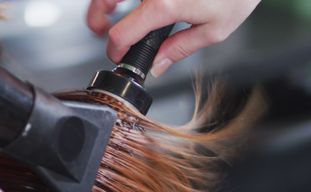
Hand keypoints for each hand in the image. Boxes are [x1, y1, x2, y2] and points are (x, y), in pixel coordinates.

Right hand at [87, 0, 259, 76]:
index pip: (122, 32)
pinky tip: (133, 0)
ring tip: (111, 9)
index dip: (116, 49)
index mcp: (163, 3)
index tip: (119, 55)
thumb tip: (160, 65)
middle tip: (98, 27)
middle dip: (96, 15)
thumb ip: (180, 49)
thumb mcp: (214, 30)